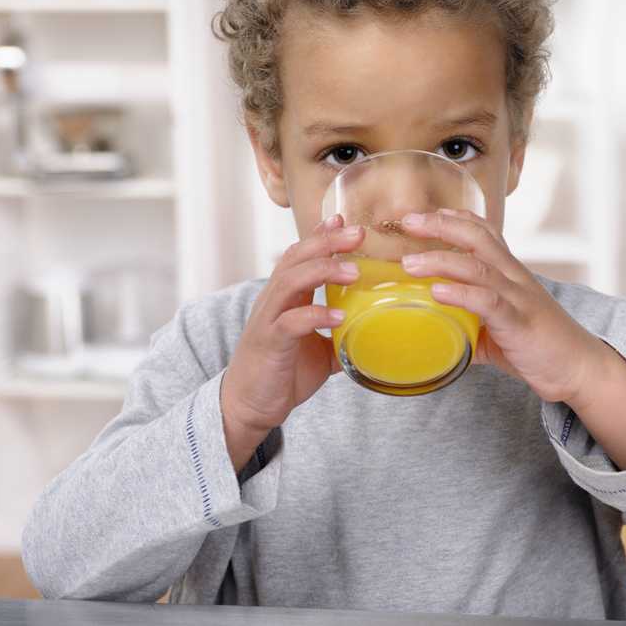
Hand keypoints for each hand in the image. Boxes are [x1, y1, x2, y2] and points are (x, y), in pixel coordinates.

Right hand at [220, 213, 363, 470]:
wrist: (249, 406)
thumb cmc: (283, 372)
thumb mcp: (320, 350)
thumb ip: (341, 335)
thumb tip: (376, 333)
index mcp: (286, 297)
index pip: (300, 255)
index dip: (320, 235)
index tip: (345, 220)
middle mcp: (274, 301)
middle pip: (296, 258)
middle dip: (327, 242)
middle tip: (358, 234)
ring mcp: (268, 320)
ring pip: (290, 282)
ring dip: (322, 271)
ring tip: (354, 272)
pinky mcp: (268, 343)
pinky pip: (290, 322)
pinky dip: (314, 316)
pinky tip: (339, 317)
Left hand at [398, 208, 609, 404]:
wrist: (580, 367)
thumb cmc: (541, 346)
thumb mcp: (501, 327)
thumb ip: (471, 322)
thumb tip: (437, 327)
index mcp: (511, 274)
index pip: (485, 232)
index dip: (455, 218)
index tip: (424, 214)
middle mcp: (515, 277)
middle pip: (477, 237)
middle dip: (440, 225)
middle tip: (407, 222)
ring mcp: (518, 298)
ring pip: (478, 267)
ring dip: (440, 260)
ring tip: (410, 264)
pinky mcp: (519, 323)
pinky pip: (488, 302)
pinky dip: (460, 294)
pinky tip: (437, 292)